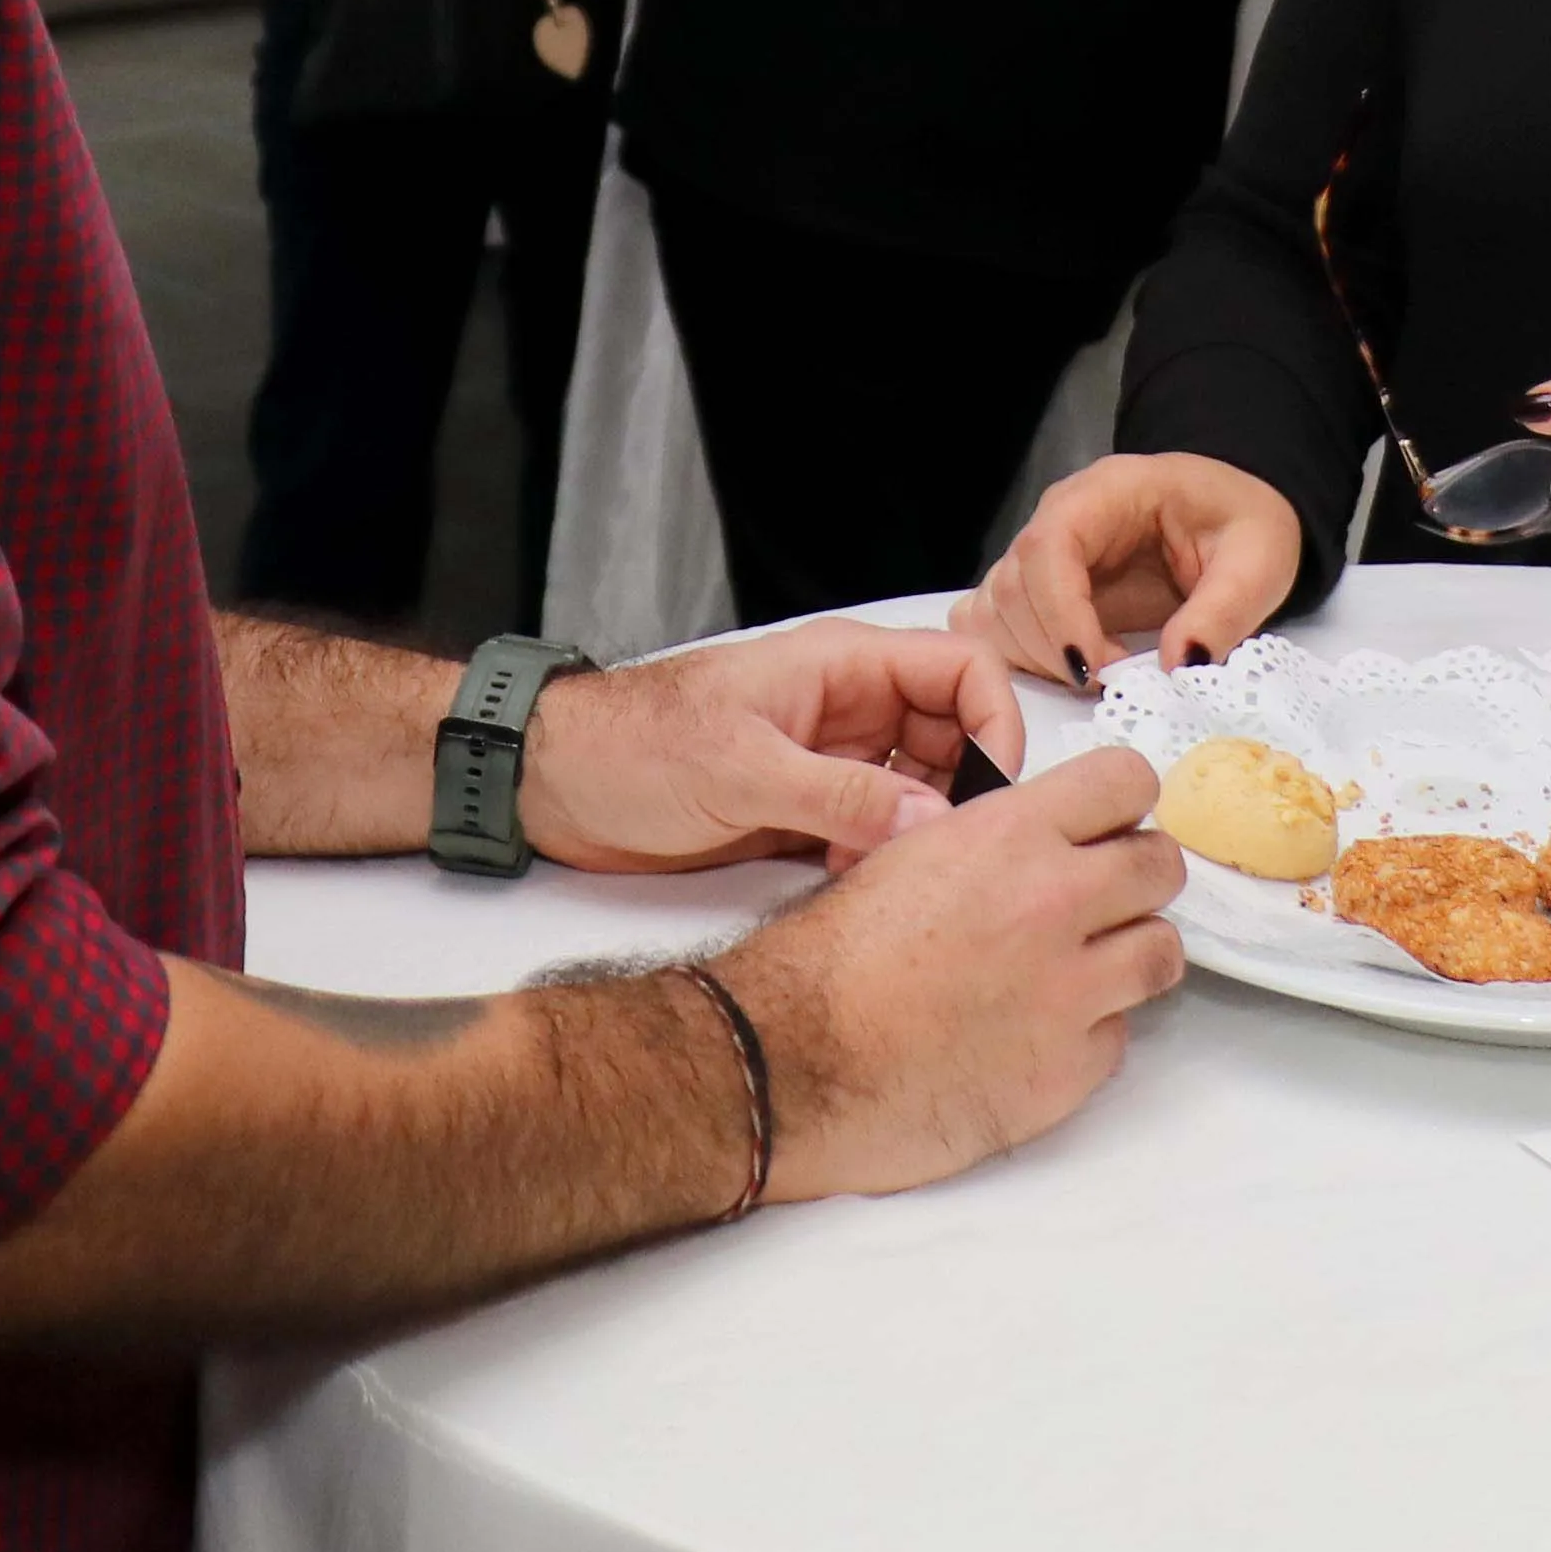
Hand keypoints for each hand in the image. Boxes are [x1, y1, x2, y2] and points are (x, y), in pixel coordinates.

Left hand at [517, 624, 1018, 874]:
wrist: (556, 786)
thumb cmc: (633, 746)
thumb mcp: (741, 767)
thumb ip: (841, 794)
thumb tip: (934, 820)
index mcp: (843, 666)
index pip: (962, 672)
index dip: (994, 725)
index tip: (993, 793)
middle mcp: (847, 710)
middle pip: (951, 738)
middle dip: (962, 793)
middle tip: (950, 852)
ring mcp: (827, 762)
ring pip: (916, 792)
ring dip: (919, 833)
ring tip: (895, 873)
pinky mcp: (804, 812)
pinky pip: (873, 832)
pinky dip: (880, 859)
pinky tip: (855, 885)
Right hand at [709, 746, 1184, 1201]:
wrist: (793, 1060)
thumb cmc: (825, 960)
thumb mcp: (903, 855)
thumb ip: (991, 840)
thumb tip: (1039, 841)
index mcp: (1011, 836)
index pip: (1128, 783)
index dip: (1120, 803)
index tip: (1108, 824)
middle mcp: (1055, 905)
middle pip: (1163, 868)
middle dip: (1137, 879)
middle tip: (1101, 900)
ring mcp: (1071, 994)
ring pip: (1163, 954)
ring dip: (1129, 956)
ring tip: (1081, 970)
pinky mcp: (1068, 1073)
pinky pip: (1118, 1038)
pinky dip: (1089, 1035)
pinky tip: (1036, 1036)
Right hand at [956, 452, 1301, 688]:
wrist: (1235, 519)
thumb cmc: (1243, 527)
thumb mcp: (1260, 563)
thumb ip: (1223, 611)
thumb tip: (1179, 665)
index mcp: (1110, 491)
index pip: (1050, 545)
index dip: (1061, 613)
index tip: (1095, 670)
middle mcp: (1061, 515)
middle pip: (1013, 583)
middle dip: (1052, 649)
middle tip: (1114, 681)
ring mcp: (1042, 551)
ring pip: (995, 609)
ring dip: (1034, 659)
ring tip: (1100, 676)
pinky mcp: (1039, 586)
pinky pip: (996, 623)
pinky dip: (1018, 658)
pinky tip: (1073, 671)